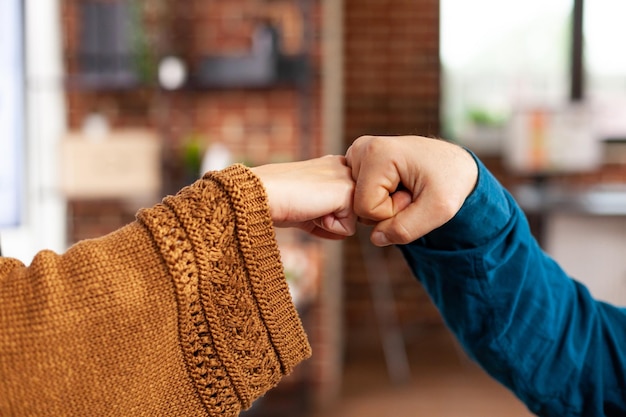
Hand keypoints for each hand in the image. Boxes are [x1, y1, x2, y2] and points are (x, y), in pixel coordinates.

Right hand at [251, 155, 356, 238]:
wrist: (262, 194)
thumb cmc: (277, 199)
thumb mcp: (306, 206)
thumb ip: (328, 215)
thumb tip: (344, 233)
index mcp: (334, 165)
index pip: (345, 203)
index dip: (326, 213)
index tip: (305, 201)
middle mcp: (344, 167)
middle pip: (352, 212)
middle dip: (332, 218)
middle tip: (306, 204)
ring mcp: (347, 177)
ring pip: (353, 220)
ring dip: (330, 222)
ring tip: (309, 206)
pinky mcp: (347, 191)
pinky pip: (348, 229)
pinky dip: (328, 228)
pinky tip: (312, 210)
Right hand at [345, 135, 477, 245]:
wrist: (455, 164)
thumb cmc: (451, 181)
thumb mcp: (439, 210)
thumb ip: (406, 229)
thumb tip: (376, 238)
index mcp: (376, 153)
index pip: (366, 208)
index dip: (392, 212)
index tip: (413, 194)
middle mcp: (361, 148)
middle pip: (358, 205)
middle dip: (386, 208)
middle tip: (410, 191)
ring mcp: (357, 154)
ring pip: (357, 201)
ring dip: (383, 203)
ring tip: (405, 186)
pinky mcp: (358, 161)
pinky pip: (358, 196)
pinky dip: (378, 197)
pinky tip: (396, 185)